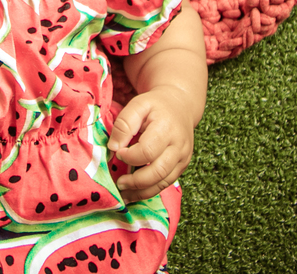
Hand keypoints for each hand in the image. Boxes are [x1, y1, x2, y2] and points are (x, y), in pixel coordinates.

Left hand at [106, 87, 195, 201]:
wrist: (180, 105)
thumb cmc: (155, 105)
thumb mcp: (138, 105)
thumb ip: (124, 124)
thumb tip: (113, 148)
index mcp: (167, 128)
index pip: (147, 151)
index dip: (130, 156)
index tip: (118, 153)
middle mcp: (179, 146)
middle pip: (158, 172)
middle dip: (135, 181)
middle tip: (119, 182)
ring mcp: (183, 158)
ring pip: (163, 183)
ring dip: (141, 192)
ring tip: (123, 192)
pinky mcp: (182, 167)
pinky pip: (166, 184)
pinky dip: (149, 191)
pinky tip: (134, 192)